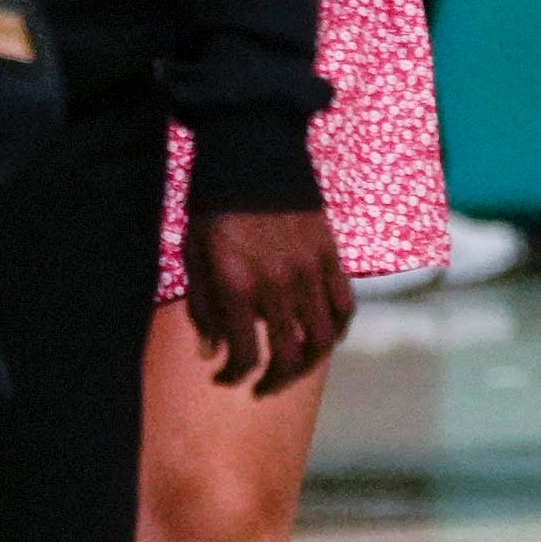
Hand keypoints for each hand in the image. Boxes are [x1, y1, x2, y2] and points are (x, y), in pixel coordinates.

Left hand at [186, 203, 351, 394]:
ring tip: (295, 369)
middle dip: (274, 381)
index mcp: (237, 287)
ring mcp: (310, 272)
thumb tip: (212, 352)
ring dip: (309, 364)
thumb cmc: (215, 207)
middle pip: (288, 356)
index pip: (244, 355)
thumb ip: (202, 307)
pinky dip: (338, 330)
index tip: (225, 378)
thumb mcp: (194, 255)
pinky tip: (324, 337)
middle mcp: (277, 286)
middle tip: (263, 387)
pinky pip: (345, 306)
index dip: (233, 376)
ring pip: (323, 339)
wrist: (254, 154)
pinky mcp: (332, 257)